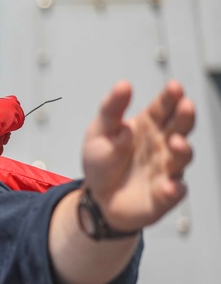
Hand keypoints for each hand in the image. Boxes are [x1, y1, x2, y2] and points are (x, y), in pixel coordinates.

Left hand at [81, 79, 194, 230]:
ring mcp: (166, 169)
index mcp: (148, 125)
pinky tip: (168, 186)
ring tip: (176, 142)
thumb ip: (111, 109)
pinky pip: (173, 192)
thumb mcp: (99, 131)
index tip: (174, 86)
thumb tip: (123, 85)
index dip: (170, 97)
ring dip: (182, 150)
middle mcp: (163, 144)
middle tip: (186, 105)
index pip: (163, 107)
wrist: (98, 197)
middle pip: (179, 127)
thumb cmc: (103, 161)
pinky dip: (173, 189)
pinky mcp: (164, 194)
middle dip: (185, 116)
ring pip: (181, 157)